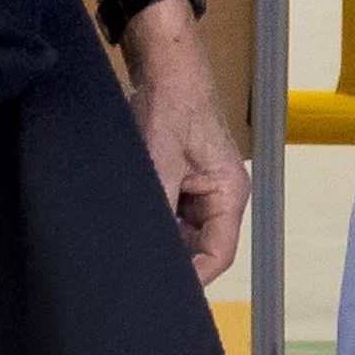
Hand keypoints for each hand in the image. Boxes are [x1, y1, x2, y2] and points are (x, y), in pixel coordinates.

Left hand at [124, 4, 247, 283]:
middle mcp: (219, 196)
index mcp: (229, 194)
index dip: (193, 279)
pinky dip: (150, 218)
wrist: (162, 63)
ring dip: (157, 236)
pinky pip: (168, 211)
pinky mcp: (180, 178)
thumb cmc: (169, 106)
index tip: (160, 291)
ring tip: (127, 250)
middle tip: (136, 275)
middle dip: (170, 259)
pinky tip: (126, 223)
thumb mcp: (158, 162)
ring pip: (180, 231)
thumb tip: (143, 250)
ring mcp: (200, 188)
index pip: (218, 255)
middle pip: (199, 247)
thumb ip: (156, 209)